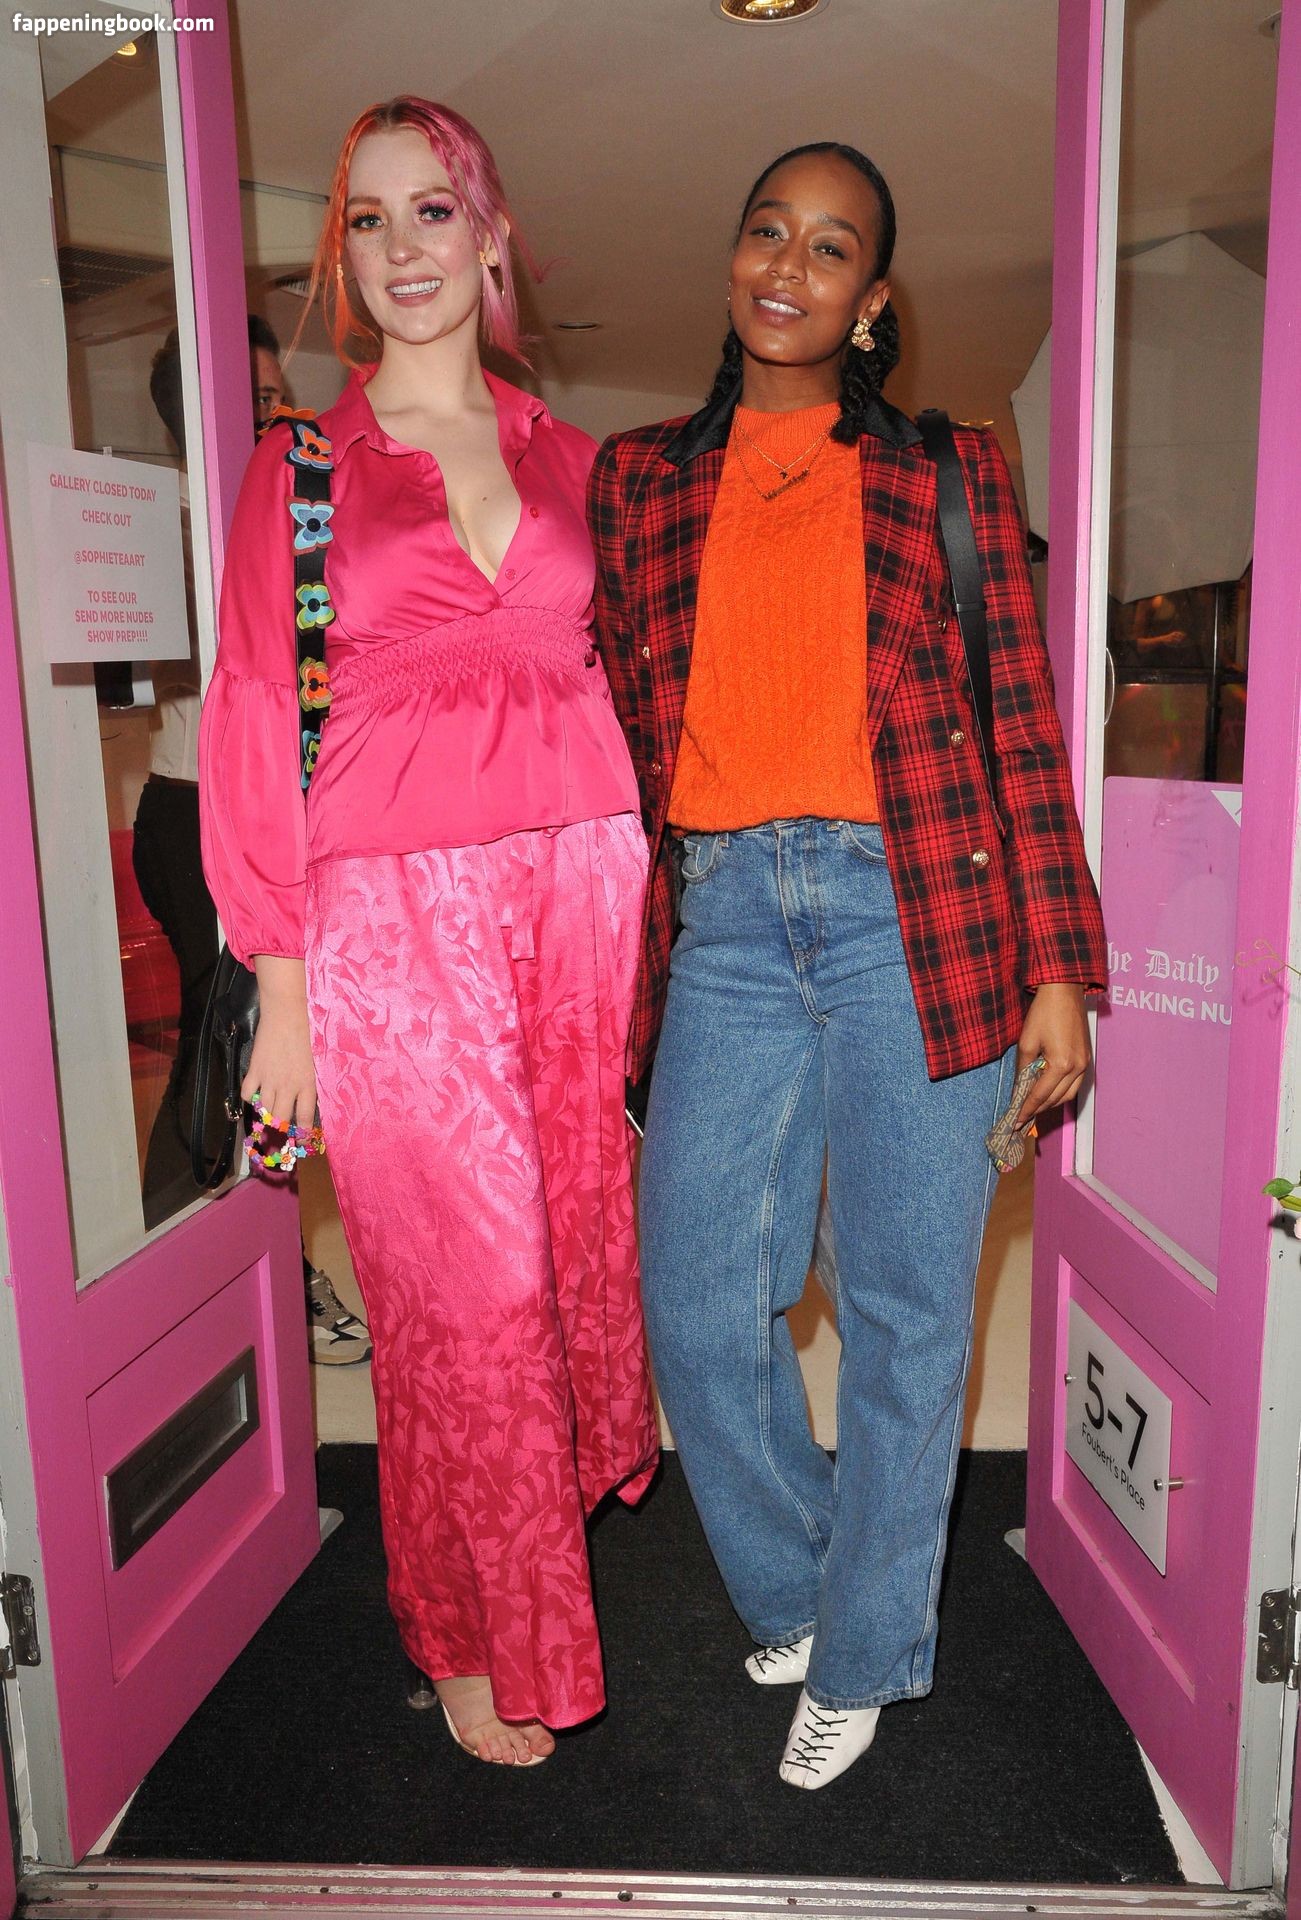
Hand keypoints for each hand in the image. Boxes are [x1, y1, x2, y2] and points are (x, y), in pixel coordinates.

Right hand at [243, 956, 315, 1129]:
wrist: (287, 1013)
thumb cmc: (310, 1031)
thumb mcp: (320, 1059)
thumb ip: (316, 1079)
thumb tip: (314, 1096)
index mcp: (307, 1085)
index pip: (304, 1119)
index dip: (302, 1135)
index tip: (301, 1143)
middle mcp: (287, 1086)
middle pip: (280, 1119)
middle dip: (279, 1131)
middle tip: (279, 1136)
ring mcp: (268, 1079)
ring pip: (263, 1108)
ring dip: (266, 1114)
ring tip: (268, 1117)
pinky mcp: (254, 1069)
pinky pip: (246, 1092)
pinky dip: (249, 1096)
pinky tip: (254, 1094)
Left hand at [1015, 983, 1090, 1125]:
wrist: (1065, 992)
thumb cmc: (1043, 1013)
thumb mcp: (1026, 1042)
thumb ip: (1023, 1069)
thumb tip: (1019, 1088)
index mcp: (1062, 1064)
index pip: (1041, 1095)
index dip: (1027, 1109)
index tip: (1016, 1121)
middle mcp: (1078, 1068)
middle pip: (1056, 1099)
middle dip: (1038, 1109)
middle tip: (1022, 1116)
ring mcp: (1085, 1064)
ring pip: (1068, 1095)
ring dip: (1051, 1103)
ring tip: (1033, 1106)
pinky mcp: (1087, 1059)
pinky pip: (1075, 1084)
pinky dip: (1061, 1092)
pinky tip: (1048, 1091)